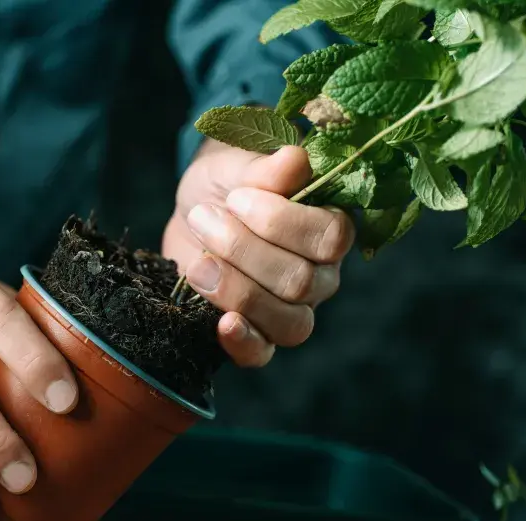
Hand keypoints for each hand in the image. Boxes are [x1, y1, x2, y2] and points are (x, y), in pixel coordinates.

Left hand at [163, 140, 354, 366]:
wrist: (195, 212)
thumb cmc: (226, 185)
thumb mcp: (234, 167)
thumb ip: (263, 169)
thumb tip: (295, 161)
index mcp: (329, 230)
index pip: (329, 238)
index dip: (280, 221)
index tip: (236, 197)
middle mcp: (321, 276)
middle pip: (301, 282)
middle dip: (243, 249)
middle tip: (204, 218)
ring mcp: (292, 311)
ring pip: (289, 322)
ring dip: (237, 291)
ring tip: (199, 262)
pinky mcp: (256, 335)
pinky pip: (262, 354)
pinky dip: (243, 342)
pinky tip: (221, 322)